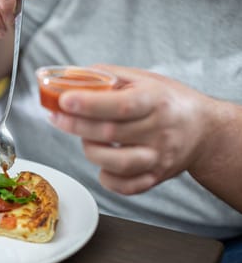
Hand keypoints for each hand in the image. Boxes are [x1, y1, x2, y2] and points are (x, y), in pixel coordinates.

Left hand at [50, 64, 214, 194]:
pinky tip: (102, 162)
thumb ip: (109, 76)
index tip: (65, 101)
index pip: (121, 105)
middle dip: (76, 125)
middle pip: (110, 133)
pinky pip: (125, 186)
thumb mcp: (144, 79)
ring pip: (115, 163)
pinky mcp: (156, 177)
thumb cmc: (167, 101)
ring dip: (90, 150)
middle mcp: (160, 131)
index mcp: (156, 101)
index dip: (89, 104)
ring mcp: (158, 157)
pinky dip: (106, 177)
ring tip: (85, 138)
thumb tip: (72, 76)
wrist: (204, 130)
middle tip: (57, 116)